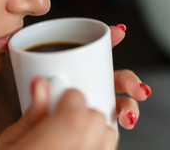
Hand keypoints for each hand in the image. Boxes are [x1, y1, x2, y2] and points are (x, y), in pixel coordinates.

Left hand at [0, 23, 150, 149]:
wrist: (34, 139)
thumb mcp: (32, 100)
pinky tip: (127, 122)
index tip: (120, 31)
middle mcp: (91, 83)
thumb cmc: (34, 113)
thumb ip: (37, 92)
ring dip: (132, 103)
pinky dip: (128, 117)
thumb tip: (38, 84)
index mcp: (77, 70)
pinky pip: (117, 116)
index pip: (95, 51)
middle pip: (116, 76)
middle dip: (130, 79)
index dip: (110, 39)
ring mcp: (98, 101)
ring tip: (129, 115)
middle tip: (137, 89)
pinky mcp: (101, 118)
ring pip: (122, 98)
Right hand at [0, 79, 117, 149]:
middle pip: (96, 118)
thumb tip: (41, 83)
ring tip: (71, 136)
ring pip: (109, 134)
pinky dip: (98, 144)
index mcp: (49, 146)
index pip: (77, 109)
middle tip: (63, 119)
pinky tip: (78, 148)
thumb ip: (32, 112)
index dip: (71, 98)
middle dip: (82, 112)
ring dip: (94, 129)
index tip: (61, 100)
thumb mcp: (10, 141)